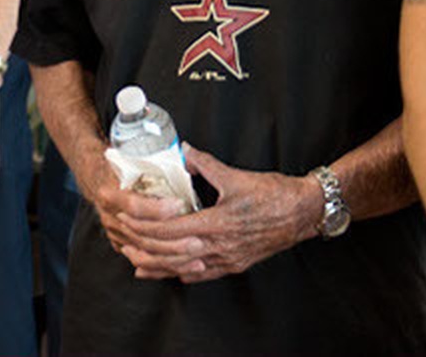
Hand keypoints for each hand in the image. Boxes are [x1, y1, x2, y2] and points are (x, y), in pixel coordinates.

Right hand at [72, 148, 190, 261]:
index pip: (135, 206)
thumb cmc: (119, 167)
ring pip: (145, 254)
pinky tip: (185, 267)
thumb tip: (189, 157)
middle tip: (198, 242)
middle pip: (143, 236)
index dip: (158, 209)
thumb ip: (155, 165)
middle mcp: (111, 217)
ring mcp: (115, 233)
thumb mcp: (132, 162)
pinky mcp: (121, 244)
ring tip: (198, 259)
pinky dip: (165, 266)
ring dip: (174, 259)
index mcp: (110, 194)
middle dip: (173, 243)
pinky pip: (145, 261)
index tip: (180, 205)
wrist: (97, 176)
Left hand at [109, 147, 318, 282]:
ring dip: (158, 266)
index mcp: (217, 223)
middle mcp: (220, 247)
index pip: (170, 227)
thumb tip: (183, 151)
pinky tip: (169, 272)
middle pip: (171, 252)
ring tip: (136, 261)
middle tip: (123, 240)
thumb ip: (204, 164)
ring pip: (184, 269)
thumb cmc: (273, 194)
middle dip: (144, 247)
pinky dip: (181, 273)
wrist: (303, 212)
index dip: (144, 223)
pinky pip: (203, 275)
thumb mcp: (235, 175)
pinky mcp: (235, 264)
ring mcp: (228, 259)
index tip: (125, 216)